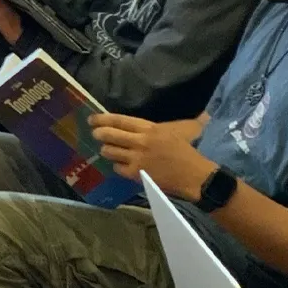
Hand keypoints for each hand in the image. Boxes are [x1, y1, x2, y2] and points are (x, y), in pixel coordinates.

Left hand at [89, 112, 215, 199]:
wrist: (195, 175)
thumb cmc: (188, 151)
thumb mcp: (178, 130)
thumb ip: (164, 125)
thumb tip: (177, 112)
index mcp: (150, 128)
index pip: (120, 121)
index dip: (103, 119)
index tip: (92, 118)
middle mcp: (140, 141)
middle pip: (110, 135)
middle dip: (99, 133)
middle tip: (94, 133)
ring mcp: (137, 158)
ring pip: (110, 152)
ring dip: (107, 150)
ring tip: (107, 150)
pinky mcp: (136, 174)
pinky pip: (118, 168)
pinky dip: (118, 166)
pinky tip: (121, 165)